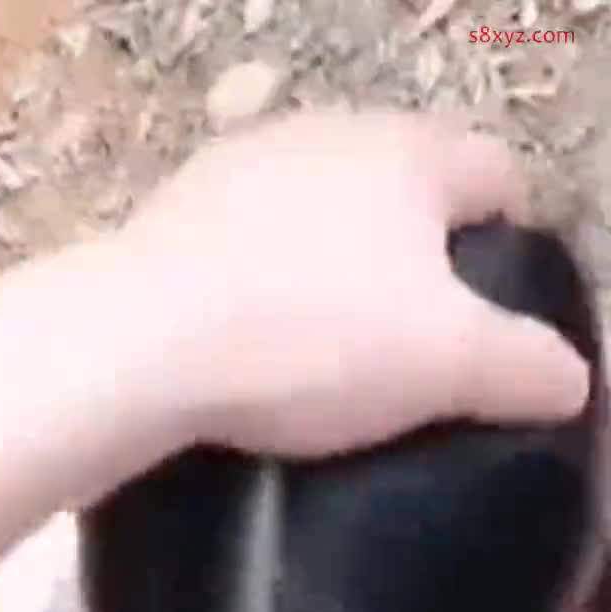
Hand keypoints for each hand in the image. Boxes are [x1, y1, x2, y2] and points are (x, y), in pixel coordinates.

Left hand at [128, 108, 588, 455]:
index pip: (497, 172)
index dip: (515, 237)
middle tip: (422, 338)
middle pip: (409, 185)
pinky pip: (254, 239)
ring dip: (343, 261)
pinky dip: (270, 278)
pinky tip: (256, 337)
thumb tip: (569, 382)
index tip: (500, 306)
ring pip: (326, 207)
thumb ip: (526, 368)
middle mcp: (330, 133)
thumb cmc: (313, 341)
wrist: (141, 345)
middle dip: (425, 250)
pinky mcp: (179, 208)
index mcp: (410, 155)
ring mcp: (245, 164)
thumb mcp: (448, 366)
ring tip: (334, 344)